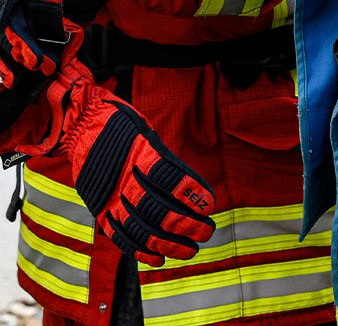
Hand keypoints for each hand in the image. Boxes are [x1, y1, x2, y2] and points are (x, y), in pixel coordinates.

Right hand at [46, 60, 215, 264]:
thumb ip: (164, 159)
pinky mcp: (100, 210)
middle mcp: (123, 179)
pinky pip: (120, 235)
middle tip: (207, 232)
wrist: (80, 128)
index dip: (189, 193)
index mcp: (138, 154)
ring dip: (168, 243)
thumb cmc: (122, 127)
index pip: (167, 177)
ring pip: (140, 228)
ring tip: (191, 250)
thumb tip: (190, 189)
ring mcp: (109, 198)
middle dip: (186, 225)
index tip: (209, 205)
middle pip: (157, 209)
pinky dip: (140, 250)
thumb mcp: (147, 132)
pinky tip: (160, 258)